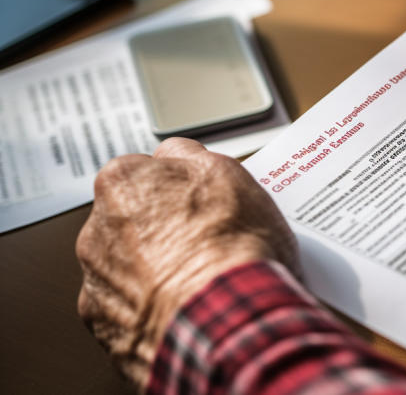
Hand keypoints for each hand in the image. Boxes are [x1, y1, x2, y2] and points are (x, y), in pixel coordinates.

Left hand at [76, 138, 299, 385]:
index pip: (150, 171)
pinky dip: (152, 309)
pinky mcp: (106, 326)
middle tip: (207, 242)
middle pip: (135, 220)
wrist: (227, 321)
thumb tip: (182, 155)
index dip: (182, 187)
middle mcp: (97, 228)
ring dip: (157, 270)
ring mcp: (97, 280)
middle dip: (164, 228)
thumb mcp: (229, 173)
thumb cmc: (231, 248)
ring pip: (130, 266)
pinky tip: (186, 307)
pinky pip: (129, 310)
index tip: (204, 201)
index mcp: (123, 182)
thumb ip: (193, 156)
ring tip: (201, 281)